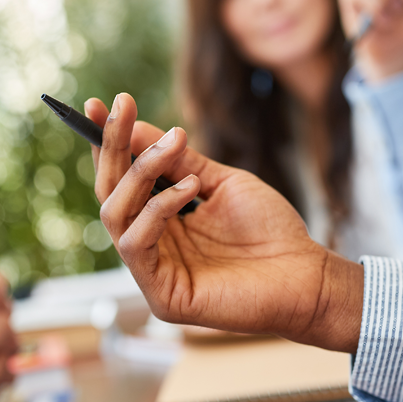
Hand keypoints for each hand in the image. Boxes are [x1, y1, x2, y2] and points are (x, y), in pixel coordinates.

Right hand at [84, 94, 363, 352]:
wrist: (306, 274)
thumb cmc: (270, 230)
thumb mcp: (220, 182)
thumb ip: (179, 160)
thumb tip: (137, 126)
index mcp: (160, 223)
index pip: (120, 181)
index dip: (107, 144)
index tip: (96, 104)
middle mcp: (150, 247)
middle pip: (109, 193)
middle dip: (114, 146)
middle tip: (122, 106)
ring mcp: (152, 273)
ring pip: (115, 214)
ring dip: (140, 171)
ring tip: (175, 143)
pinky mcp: (161, 297)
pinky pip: (135, 244)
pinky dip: (158, 209)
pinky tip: (190, 188)